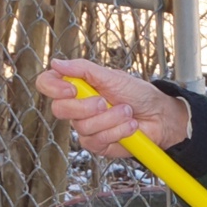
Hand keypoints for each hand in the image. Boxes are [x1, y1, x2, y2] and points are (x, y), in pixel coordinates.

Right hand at [34, 58, 190, 161]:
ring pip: (83, 127)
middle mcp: (77, 107)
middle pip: (60, 109)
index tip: (71, 88)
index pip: (47, 84)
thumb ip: (83, 69)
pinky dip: (117, 131)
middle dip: (86, 106)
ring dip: (110, 119)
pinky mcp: (97, 144)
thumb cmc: (137, 93)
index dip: (53, 87)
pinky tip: (130, 126)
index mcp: (77, 86)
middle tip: (106, 101)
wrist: (159, 116)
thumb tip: (56, 62)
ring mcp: (86, 127)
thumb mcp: (112, 76)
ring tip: (127, 112)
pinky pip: (96, 141)